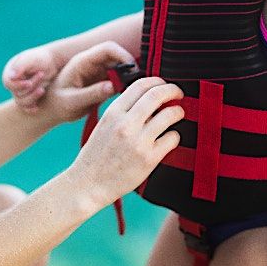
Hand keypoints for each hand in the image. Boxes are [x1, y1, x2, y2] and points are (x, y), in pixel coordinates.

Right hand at [2, 45, 61, 113]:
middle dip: (30, 86)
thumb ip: (21, 66)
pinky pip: (25, 107)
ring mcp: (20, 90)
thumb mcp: (31, 59)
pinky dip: (30, 108)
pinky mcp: (27, 96)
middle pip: (17, 93)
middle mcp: (13, 82)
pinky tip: (37, 107)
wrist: (52, 62)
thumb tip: (11, 77)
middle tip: (42, 75)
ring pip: (21, 101)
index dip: (18, 85)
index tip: (29, 83)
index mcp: (10, 71)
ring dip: (32, 97)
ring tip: (42, 89)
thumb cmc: (41, 58)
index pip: (8, 83)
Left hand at [38, 42, 134, 124]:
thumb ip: (92, 94)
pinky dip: (126, 83)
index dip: (123, 55)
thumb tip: (113, 86)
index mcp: (83, 62)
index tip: (133, 71)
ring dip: (129, 76)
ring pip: (120, 66)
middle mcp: (92, 63)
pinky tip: (129, 95)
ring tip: (135, 91)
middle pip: (117, 55)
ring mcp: (97, 71)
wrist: (50, 110)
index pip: (107, 48)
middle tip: (138, 84)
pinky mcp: (102, 81)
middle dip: (129, 66)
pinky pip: (119, 77)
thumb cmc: (57, 104)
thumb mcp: (72, 102)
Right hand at [67, 77, 183, 208]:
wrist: (88, 184)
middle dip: (173, 90)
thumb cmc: (96, 156)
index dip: (157, 81)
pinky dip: (175, 136)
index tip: (164, 84)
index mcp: (113, 113)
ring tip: (178, 114)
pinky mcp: (149, 159)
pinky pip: (172, 138)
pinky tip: (170, 138)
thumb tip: (147, 99)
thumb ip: (123, 111)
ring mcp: (139, 141)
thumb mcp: (104, 125)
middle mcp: (126, 124)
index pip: (140, 85)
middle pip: (157, 95)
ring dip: (178, 111)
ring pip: (170, 114)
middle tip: (178, 94)